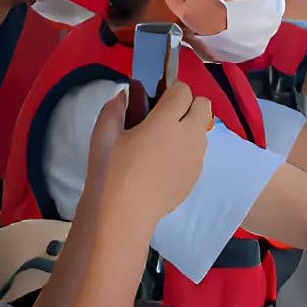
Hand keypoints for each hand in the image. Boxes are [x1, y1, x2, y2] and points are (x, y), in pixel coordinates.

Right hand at [103, 83, 213, 224]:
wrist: (124, 215)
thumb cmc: (110, 173)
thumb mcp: (103, 136)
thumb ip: (114, 109)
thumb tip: (123, 95)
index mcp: (166, 122)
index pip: (183, 90)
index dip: (171, 92)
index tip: (157, 101)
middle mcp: (188, 135)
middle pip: (203, 104)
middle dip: (188, 106)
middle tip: (165, 118)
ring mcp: (196, 157)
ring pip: (203, 129)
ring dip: (189, 128)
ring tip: (163, 144)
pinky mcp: (196, 175)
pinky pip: (199, 152)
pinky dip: (188, 150)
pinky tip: (165, 165)